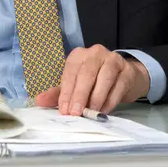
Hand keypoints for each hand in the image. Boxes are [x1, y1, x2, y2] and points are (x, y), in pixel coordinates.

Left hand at [34, 45, 150, 114]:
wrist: (126, 77)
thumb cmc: (95, 81)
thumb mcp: (75, 85)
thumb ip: (58, 93)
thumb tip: (39, 101)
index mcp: (78, 55)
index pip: (70, 72)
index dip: (66, 91)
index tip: (64, 110)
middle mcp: (95, 53)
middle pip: (86, 74)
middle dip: (79, 95)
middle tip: (76, 113)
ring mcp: (113, 60)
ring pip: (104, 79)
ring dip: (96, 99)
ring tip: (91, 113)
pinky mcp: (127, 71)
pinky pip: (118, 87)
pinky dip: (110, 101)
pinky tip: (104, 110)